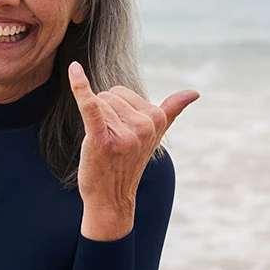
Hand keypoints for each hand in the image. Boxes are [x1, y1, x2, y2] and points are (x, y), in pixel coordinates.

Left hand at [67, 61, 198, 239]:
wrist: (111, 198)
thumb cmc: (128, 163)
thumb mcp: (155, 136)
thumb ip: (172, 111)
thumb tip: (195, 92)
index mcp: (156, 119)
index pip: (121, 93)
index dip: (114, 111)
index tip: (120, 133)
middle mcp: (143, 125)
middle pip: (108, 96)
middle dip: (103, 115)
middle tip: (108, 140)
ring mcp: (124, 134)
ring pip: (96, 103)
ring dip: (94, 123)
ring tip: (102, 145)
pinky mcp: (102, 139)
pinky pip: (90, 106)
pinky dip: (80, 87)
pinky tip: (74, 71)